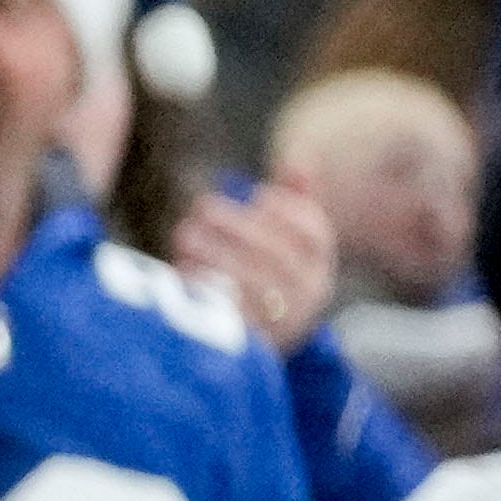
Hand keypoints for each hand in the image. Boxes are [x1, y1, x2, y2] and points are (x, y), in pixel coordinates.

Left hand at [172, 173, 337, 358]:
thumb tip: (299, 156)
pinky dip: (202, 289)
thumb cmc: (270, 274)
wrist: (261, 339)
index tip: (258, 195)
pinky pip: (225, 314)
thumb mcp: (286, 240)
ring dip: (213, 255)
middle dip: (236, 227)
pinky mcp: (248, 344)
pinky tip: (181, 269)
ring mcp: (280, 322)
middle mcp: (307, 295)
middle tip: (201, 208)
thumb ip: (293, 199)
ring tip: (183, 235)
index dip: (289, 212)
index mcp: (319, 266)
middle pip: (276, 257)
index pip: (315, 236)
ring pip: (249, 285)